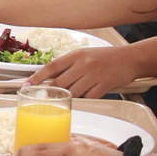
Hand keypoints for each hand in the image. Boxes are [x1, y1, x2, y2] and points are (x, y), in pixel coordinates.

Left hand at [25, 44, 142, 98]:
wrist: (130, 58)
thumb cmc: (105, 57)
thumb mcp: (84, 55)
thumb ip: (68, 65)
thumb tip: (49, 77)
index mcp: (75, 55)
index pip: (51, 66)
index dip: (37, 77)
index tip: (26, 85)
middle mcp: (83, 64)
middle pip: (60, 83)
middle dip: (52, 92)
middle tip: (47, 98)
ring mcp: (94, 75)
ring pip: (73, 93)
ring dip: (70, 98)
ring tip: (70, 98)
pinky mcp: (105, 85)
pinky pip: (89, 98)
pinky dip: (85, 100)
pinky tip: (87, 97)